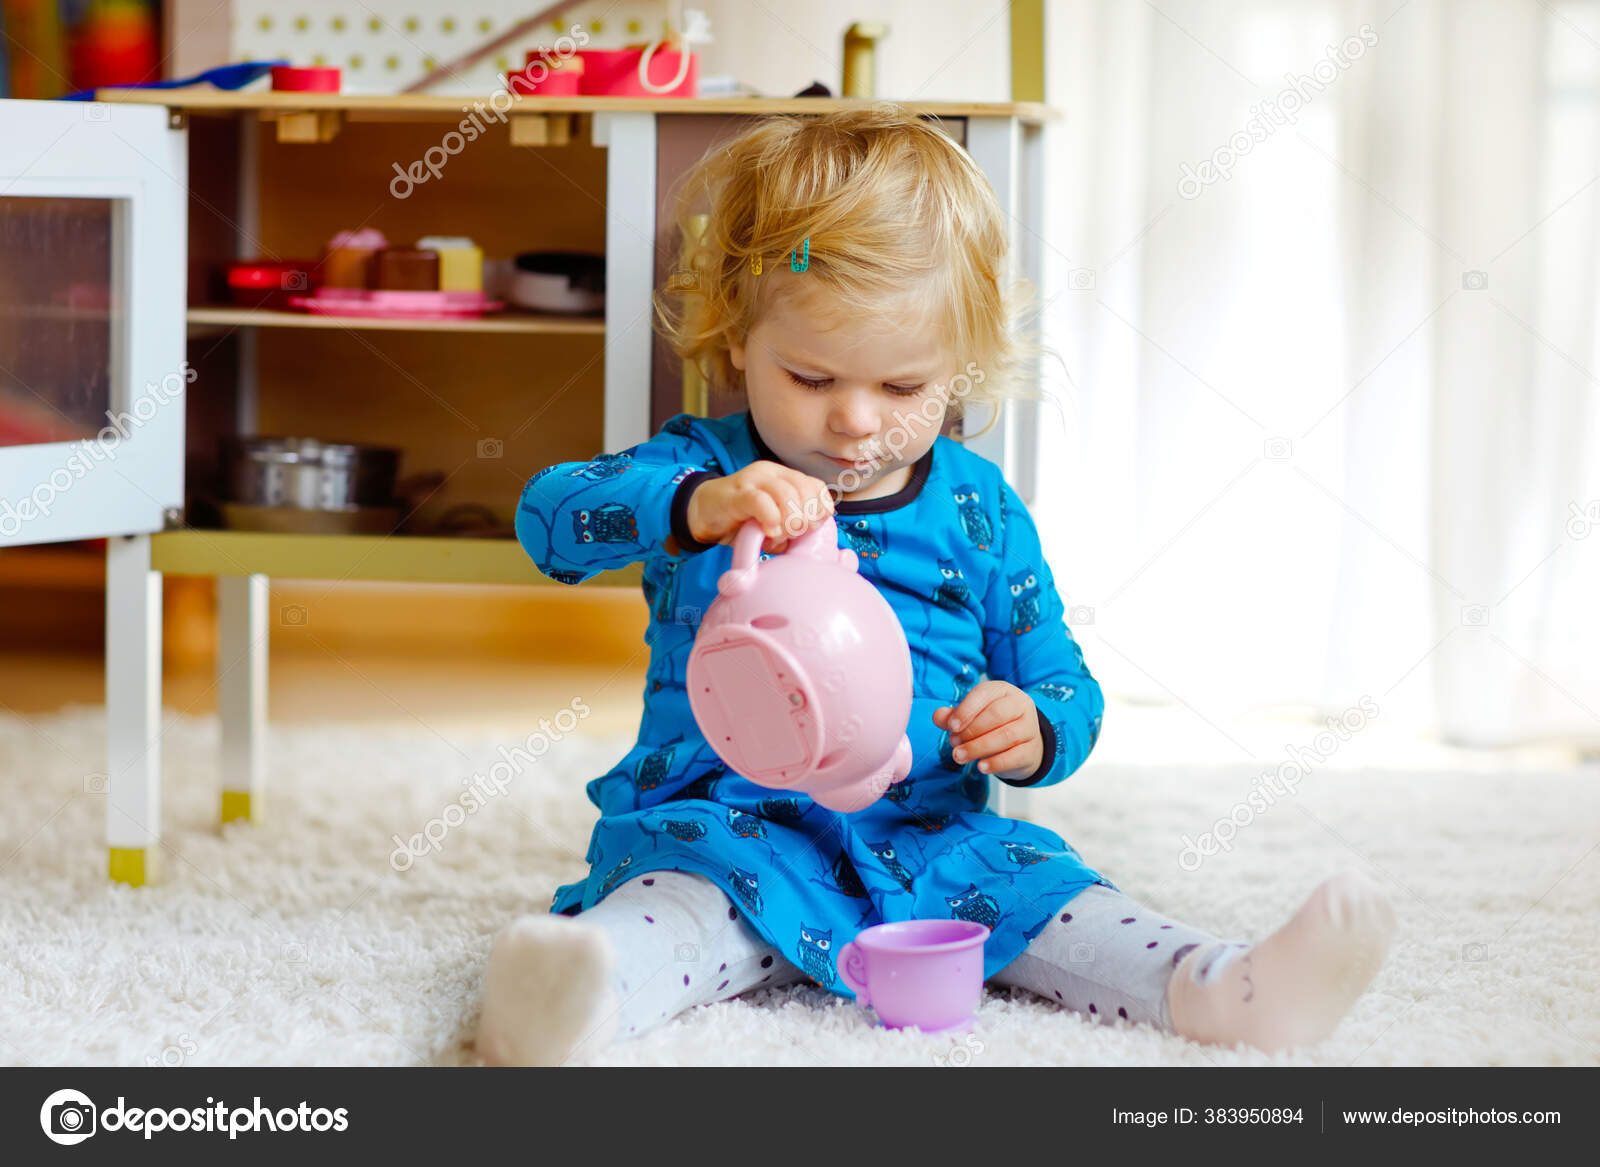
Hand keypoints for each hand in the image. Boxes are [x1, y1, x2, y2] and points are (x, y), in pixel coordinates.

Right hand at [686, 459, 835, 552]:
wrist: (700, 512)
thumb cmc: (739, 519)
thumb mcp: (770, 523)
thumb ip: (789, 528)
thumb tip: (803, 539)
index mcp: (783, 477)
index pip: (816, 487)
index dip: (820, 510)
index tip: (811, 528)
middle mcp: (770, 473)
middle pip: (805, 490)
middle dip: (806, 517)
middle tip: (793, 534)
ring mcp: (752, 481)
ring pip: (786, 494)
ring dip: (790, 520)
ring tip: (780, 534)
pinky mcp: (736, 494)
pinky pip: (761, 502)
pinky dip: (771, 519)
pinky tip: (769, 531)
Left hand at [932, 681, 1042, 783]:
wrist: (1021, 744)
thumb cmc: (992, 725)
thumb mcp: (972, 716)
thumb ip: (953, 716)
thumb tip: (938, 717)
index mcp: (1002, 690)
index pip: (984, 694)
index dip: (966, 710)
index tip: (951, 726)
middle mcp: (1020, 705)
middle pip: (996, 715)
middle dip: (971, 731)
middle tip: (953, 743)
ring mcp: (1029, 727)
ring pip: (1006, 736)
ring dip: (979, 748)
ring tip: (960, 756)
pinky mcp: (1032, 749)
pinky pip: (1015, 756)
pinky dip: (996, 763)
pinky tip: (981, 767)